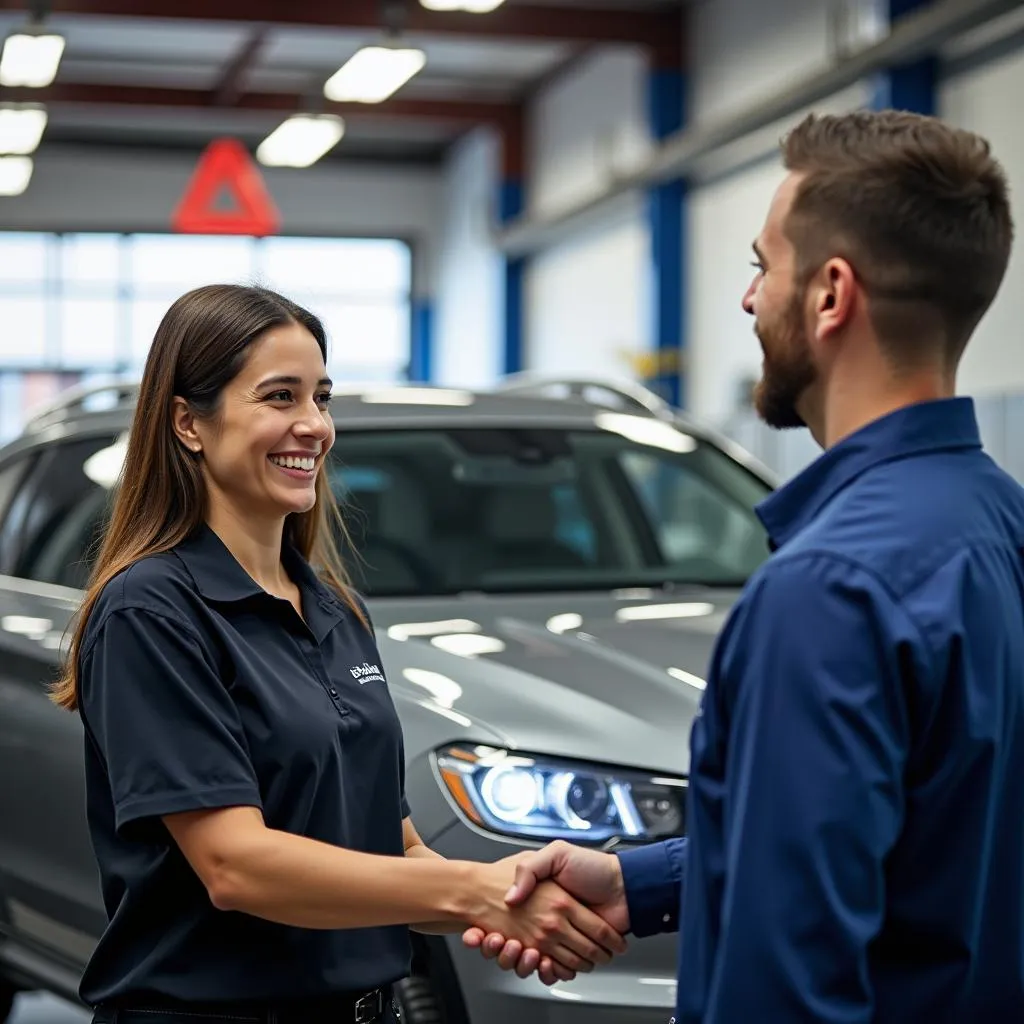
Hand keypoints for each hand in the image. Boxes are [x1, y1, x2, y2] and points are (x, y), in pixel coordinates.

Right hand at [464, 840, 628, 984]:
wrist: (622, 885)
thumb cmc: (592, 867)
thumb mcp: (556, 854)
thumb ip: (531, 868)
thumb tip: (511, 896)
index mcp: (546, 898)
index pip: (517, 918)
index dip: (503, 929)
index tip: (491, 933)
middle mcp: (553, 919)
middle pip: (526, 942)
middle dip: (512, 951)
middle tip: (507, 944)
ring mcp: (565, 937)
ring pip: (540, 959)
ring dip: (529, 961)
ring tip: (526, 953)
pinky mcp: (577, 951)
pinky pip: (558, 968)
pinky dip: (552, 971)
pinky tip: (546, 963)